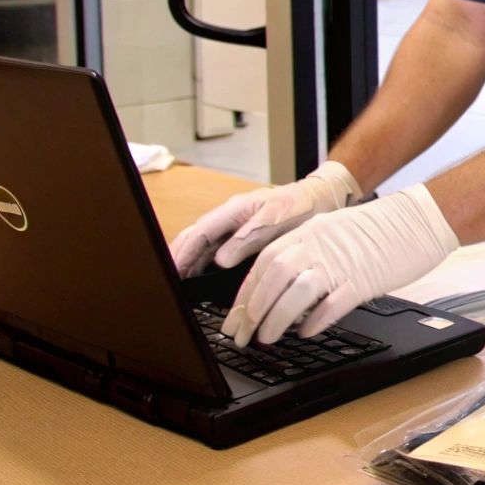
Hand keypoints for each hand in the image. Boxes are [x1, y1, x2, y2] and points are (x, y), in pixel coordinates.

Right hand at [168, 161, 361, 276]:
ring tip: (175, 285)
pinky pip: (214, 251)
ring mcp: (233, 227)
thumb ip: (249, 237)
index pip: (198, 233)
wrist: (321, 199)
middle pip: (193, 239)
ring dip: (186, 263)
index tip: (169, 272)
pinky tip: (197, 279)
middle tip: (163, 284)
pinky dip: (201, 264)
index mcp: (234, 210)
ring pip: (201, 246)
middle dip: (176, 259)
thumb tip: (219, 259)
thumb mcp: (278, 218)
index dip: (182, 254)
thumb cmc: (300, 205)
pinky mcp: (241, 237)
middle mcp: (228, 218)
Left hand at [221, 184, 459, 345]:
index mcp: (309, 232)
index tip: (235, 318)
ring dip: (276, 319)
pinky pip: (332, 304)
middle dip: (252, 311)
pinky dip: (315, 321)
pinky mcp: (364, 279)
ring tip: (267, 338)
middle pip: (273, 279)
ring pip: (296, 293)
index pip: (265, 264)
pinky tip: (306, 332)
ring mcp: (341, 262)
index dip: (246, 294)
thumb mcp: (334, 231)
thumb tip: (282, 288)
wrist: (419, 219)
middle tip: (241, 336)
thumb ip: (307, 253)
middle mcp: (319, 244)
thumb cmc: (380, 229)